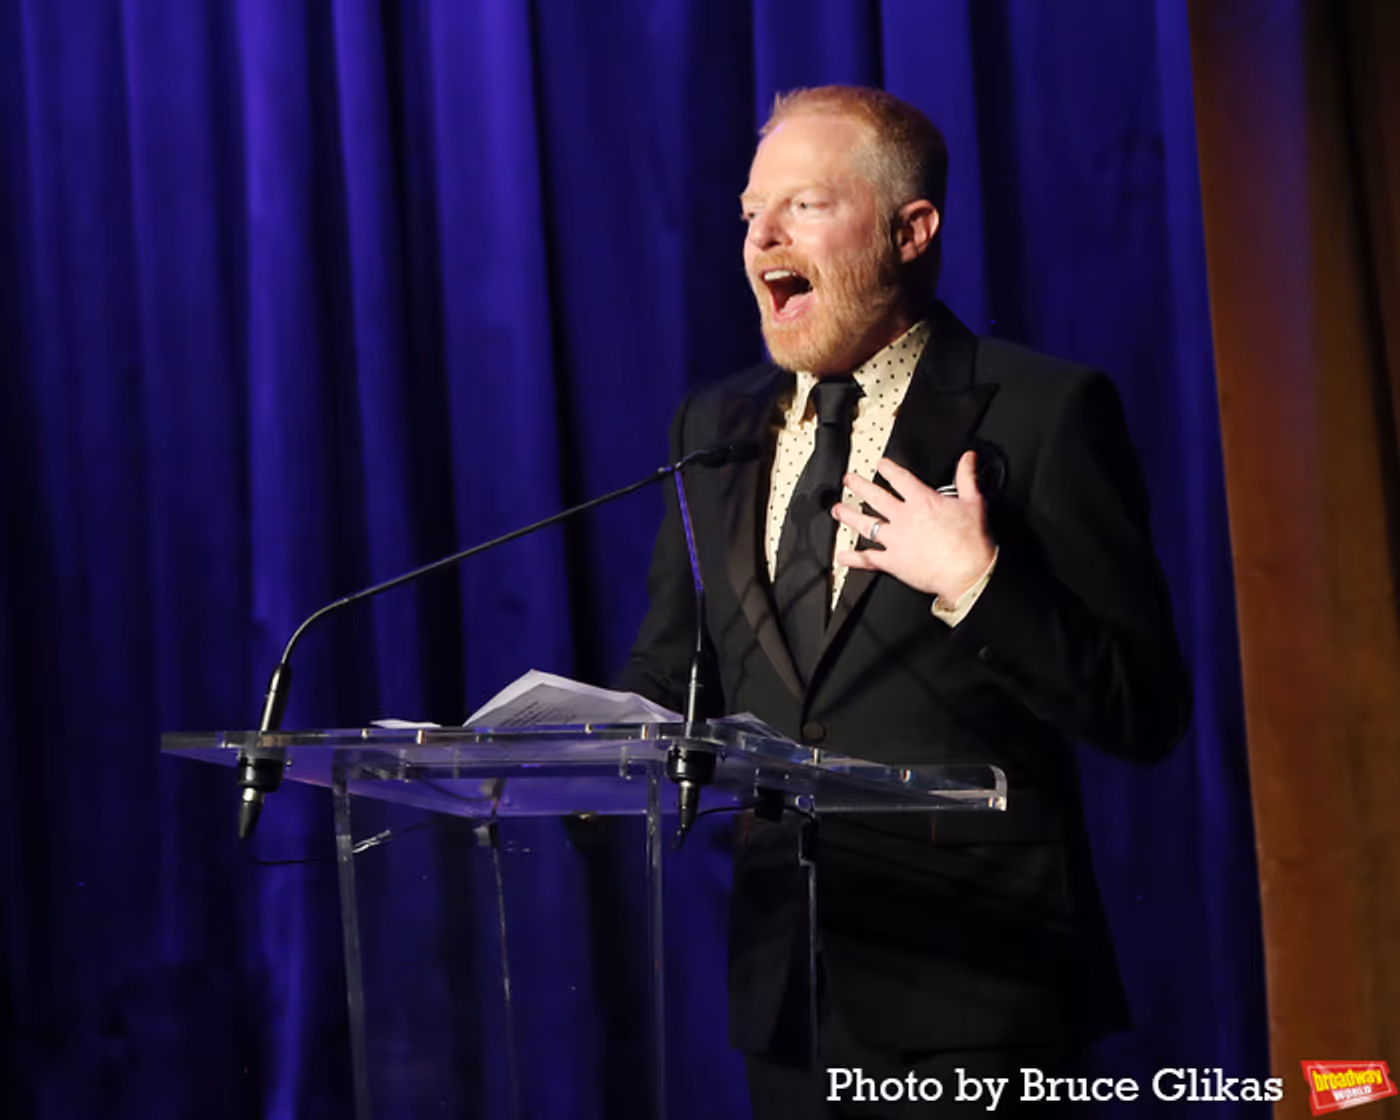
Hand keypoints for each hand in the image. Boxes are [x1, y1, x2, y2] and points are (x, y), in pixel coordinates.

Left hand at [833, 452, 994, 599]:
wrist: (968, 573)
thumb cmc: (972, 542)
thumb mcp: (974, 502)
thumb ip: (967, 477)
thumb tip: (968, 458)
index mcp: (922, 501)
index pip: (900, 478)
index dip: (888, 468)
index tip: (880, 465)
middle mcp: (904, 518)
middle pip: (875, 497)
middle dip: (859, 486)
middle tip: (848, 480)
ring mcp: (895, 540)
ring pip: (866, 524)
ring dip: (849, 516)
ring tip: (838, 510)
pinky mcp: (893, 562)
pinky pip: (868, 559)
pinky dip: (853, 558)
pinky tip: (842, 556)